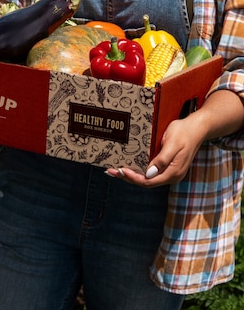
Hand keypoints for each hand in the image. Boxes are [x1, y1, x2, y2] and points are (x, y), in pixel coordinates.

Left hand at [106, 89, 243, 186]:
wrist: (198, 127)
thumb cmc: (185, 132)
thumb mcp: (172, 143)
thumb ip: (162, 159)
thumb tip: (149, 174)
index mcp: (173, 172)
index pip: (148, 182)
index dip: (132, 178)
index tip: (120, 170)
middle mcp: (172, 176)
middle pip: (146, 183)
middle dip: (127, 178)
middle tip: (110, 171)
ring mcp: (170, 172)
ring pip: (147, 179)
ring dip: (131, 175)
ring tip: (115, 171)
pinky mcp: (168, 167)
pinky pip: (151, 173)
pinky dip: (138, 171)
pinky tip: (129, 167)